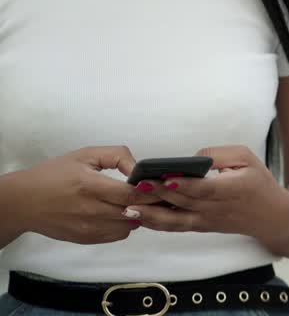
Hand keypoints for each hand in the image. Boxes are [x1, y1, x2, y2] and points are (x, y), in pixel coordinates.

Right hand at [15, 146, 157, 243]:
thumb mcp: (85, 155)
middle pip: (134, 211)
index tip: (158, 184)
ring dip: (139, 214)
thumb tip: (139, 168)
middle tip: (160, 194)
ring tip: (138, 202)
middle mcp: (90, 210)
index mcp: (89, 185)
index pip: (131, 194)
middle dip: (151, 203)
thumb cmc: (54, 174)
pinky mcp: (85, 238)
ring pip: (129, 226)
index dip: (150, 190)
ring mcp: (88, 228)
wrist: (23, 202)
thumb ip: (117, 156)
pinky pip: (117, 235)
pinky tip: (121, 212)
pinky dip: (125, 224)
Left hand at [129, 145, 288, 241]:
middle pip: (185, 203)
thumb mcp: (247, 158)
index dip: (185, 185)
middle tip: (136, 185)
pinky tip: (139, 215)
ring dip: (151, 214)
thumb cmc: (258, 182)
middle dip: (159, 194)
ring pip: (176, 221)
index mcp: (233, 189)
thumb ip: (220, 155)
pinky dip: (157, 223)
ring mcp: (208, 221)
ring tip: (129, 206)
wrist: (270, 216)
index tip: (166, 178)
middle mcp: (218, 208)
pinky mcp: (201, 227)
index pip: (205, 189)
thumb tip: (192, 159)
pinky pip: (176, 227)